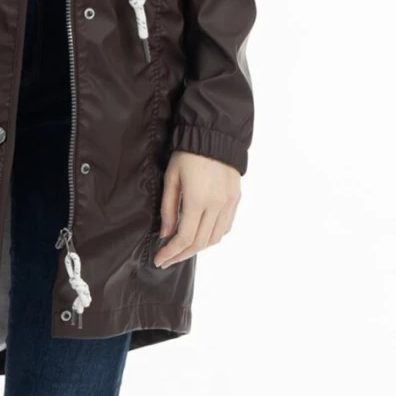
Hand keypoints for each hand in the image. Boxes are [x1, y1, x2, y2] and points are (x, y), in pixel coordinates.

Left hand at [153, 150, 241, 266]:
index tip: (160, 260)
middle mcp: (217, 206)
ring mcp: (229, 204)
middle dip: (182, 255)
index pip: (185, 238)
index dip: (171, 253)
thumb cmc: (188, 154)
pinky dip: (212, 236)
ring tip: (182, 249)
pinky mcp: (236, 200)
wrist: (215, 135)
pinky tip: (200, 236)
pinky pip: (225, 227)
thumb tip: (166, 235)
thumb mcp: (171, 178)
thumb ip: (168, 209)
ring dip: (198, 248)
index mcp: (198, 200)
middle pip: (200, 243)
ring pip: (215, 238)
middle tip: (167, 260)